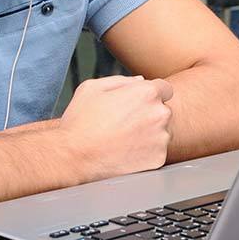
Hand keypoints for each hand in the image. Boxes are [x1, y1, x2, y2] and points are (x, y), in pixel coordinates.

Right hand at [57, 75, 173, 181]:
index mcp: (147, 93)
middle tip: (124, 124)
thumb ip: (122, 80)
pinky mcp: (158, 159)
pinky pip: (157, 152)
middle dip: (149, 114)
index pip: (164, 89)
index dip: (150, 95)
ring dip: (148, 134)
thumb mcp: (93, 87)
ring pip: (161, 132)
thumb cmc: (81, 121)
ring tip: (123, 139)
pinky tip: (125, 152)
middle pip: (162, 111)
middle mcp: (159, 114)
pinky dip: (146, 152)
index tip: (138, 104)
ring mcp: (161, 138)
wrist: (74, 157)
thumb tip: (140, 81)